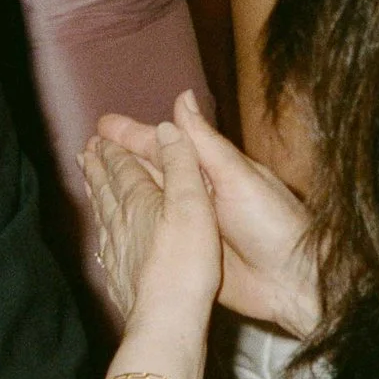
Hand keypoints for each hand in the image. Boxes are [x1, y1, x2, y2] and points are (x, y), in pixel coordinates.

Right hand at [99, 93, 317, 337]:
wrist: (293, 281)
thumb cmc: (274, 223)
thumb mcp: (237, 176)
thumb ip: (205, 142)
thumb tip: (181, 96)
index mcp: (209, 170)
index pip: (163, 146)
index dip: (132, 136)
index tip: (102, 125)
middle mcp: (196, 194)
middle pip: (148, 171)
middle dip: (117, 159)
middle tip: (85, 149)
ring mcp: (190, 224)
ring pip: (146, 201)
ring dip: (119, 189)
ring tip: (89, 178)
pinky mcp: (188, 253)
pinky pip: (152, 234)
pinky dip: (130, 224)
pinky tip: (111, 221)